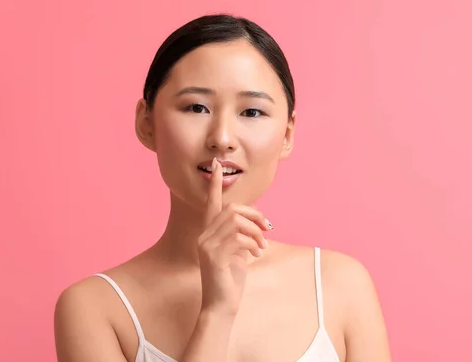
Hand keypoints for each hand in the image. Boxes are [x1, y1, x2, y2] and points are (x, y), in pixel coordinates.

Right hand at [197, 158, 271, 316]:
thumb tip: (256, 223)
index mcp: (209, 233)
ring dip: (255, 232)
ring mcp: (206, 246)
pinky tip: (256, 255)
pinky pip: (238, 238)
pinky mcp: (213, 256)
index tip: (218, 165)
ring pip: (235, 222)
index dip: (216, 184)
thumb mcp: (239, 253)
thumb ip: (242, 235)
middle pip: (231, 209)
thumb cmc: (230, 280)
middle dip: (254, 215)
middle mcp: (204, 236)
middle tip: (267, 229)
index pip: (211, 203)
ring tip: (262, 246)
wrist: (221, 306)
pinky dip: (252, 244)